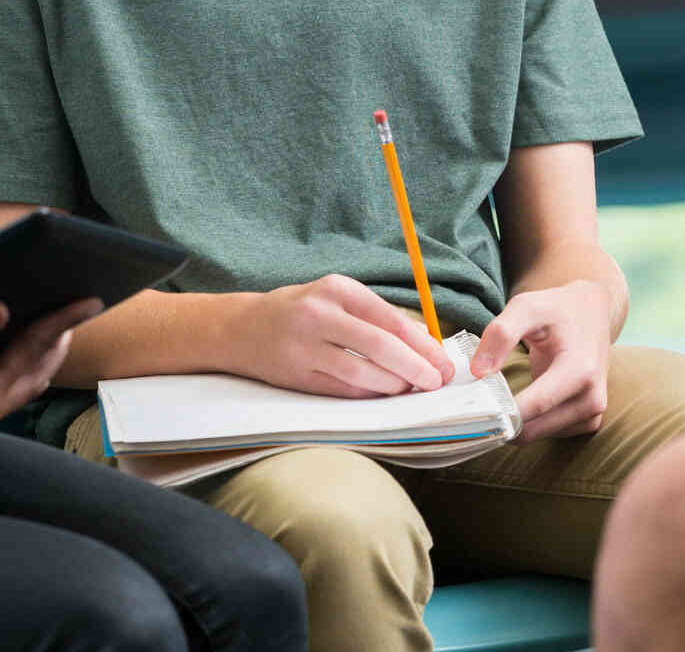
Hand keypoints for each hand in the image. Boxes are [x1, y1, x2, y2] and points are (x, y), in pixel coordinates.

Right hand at [0, 296, 98, 504]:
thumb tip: (1, 307)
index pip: (33, 352)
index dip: (62, 322)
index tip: (90, 300)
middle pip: (36, 375)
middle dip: (57, 344)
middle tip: (75, 315)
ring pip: (18, 391)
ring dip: (36, 363)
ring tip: (46, 338)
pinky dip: (9, 378)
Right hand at [227, 275, 456, 397]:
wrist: (242, 328)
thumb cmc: (300, 311)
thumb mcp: (334, 298)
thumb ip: (374, 316)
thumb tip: (424, 344)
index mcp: (336, 289)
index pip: (390, 319)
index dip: (422, 345)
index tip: (443, 361)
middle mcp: (320, 315)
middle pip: (380, 346)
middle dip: (416, 368)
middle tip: (435, 382)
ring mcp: (306, 347)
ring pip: (362, 372)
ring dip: (394, 385)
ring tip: (411, 389)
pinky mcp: (298, 375)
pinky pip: (343, 390)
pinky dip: (369, 394)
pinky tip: (383, 394)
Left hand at [473, 279, 614, 442]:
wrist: (592, 312)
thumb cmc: (557, 309)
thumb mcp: (527, 308)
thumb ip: (501, 334)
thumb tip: (479, 372)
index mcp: (580, 370)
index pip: (536, 405)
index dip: (502, 413)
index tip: (471, 411)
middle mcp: (591, 397)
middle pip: (535, 429)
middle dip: (501, 423)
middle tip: (472, 410)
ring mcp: (592, 412)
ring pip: (539, 436)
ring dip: (515, 426)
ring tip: (494, 403)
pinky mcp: (588, 420)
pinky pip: (551, 435)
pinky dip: (531, 426)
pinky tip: (518, 406)